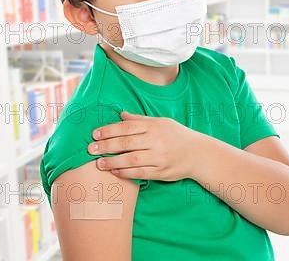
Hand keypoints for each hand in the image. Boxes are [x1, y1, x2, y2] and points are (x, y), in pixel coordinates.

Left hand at [88, 111, 204, 180]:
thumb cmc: (178, 136)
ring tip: (98, 163)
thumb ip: (141, 120)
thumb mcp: (162, 123)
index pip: (127, 127)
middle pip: (126, 143)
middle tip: (90, 149)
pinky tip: (115, 171)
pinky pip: (140, 173)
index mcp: (155, 126)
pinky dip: (125, 172)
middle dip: (106, 146)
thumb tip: (121, 115)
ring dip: (112, 161)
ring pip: (131, 159)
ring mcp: (159, 157)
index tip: (95, 135)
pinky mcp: (161, 171)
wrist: (199, 154)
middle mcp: (157, 141)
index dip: (109, 130)